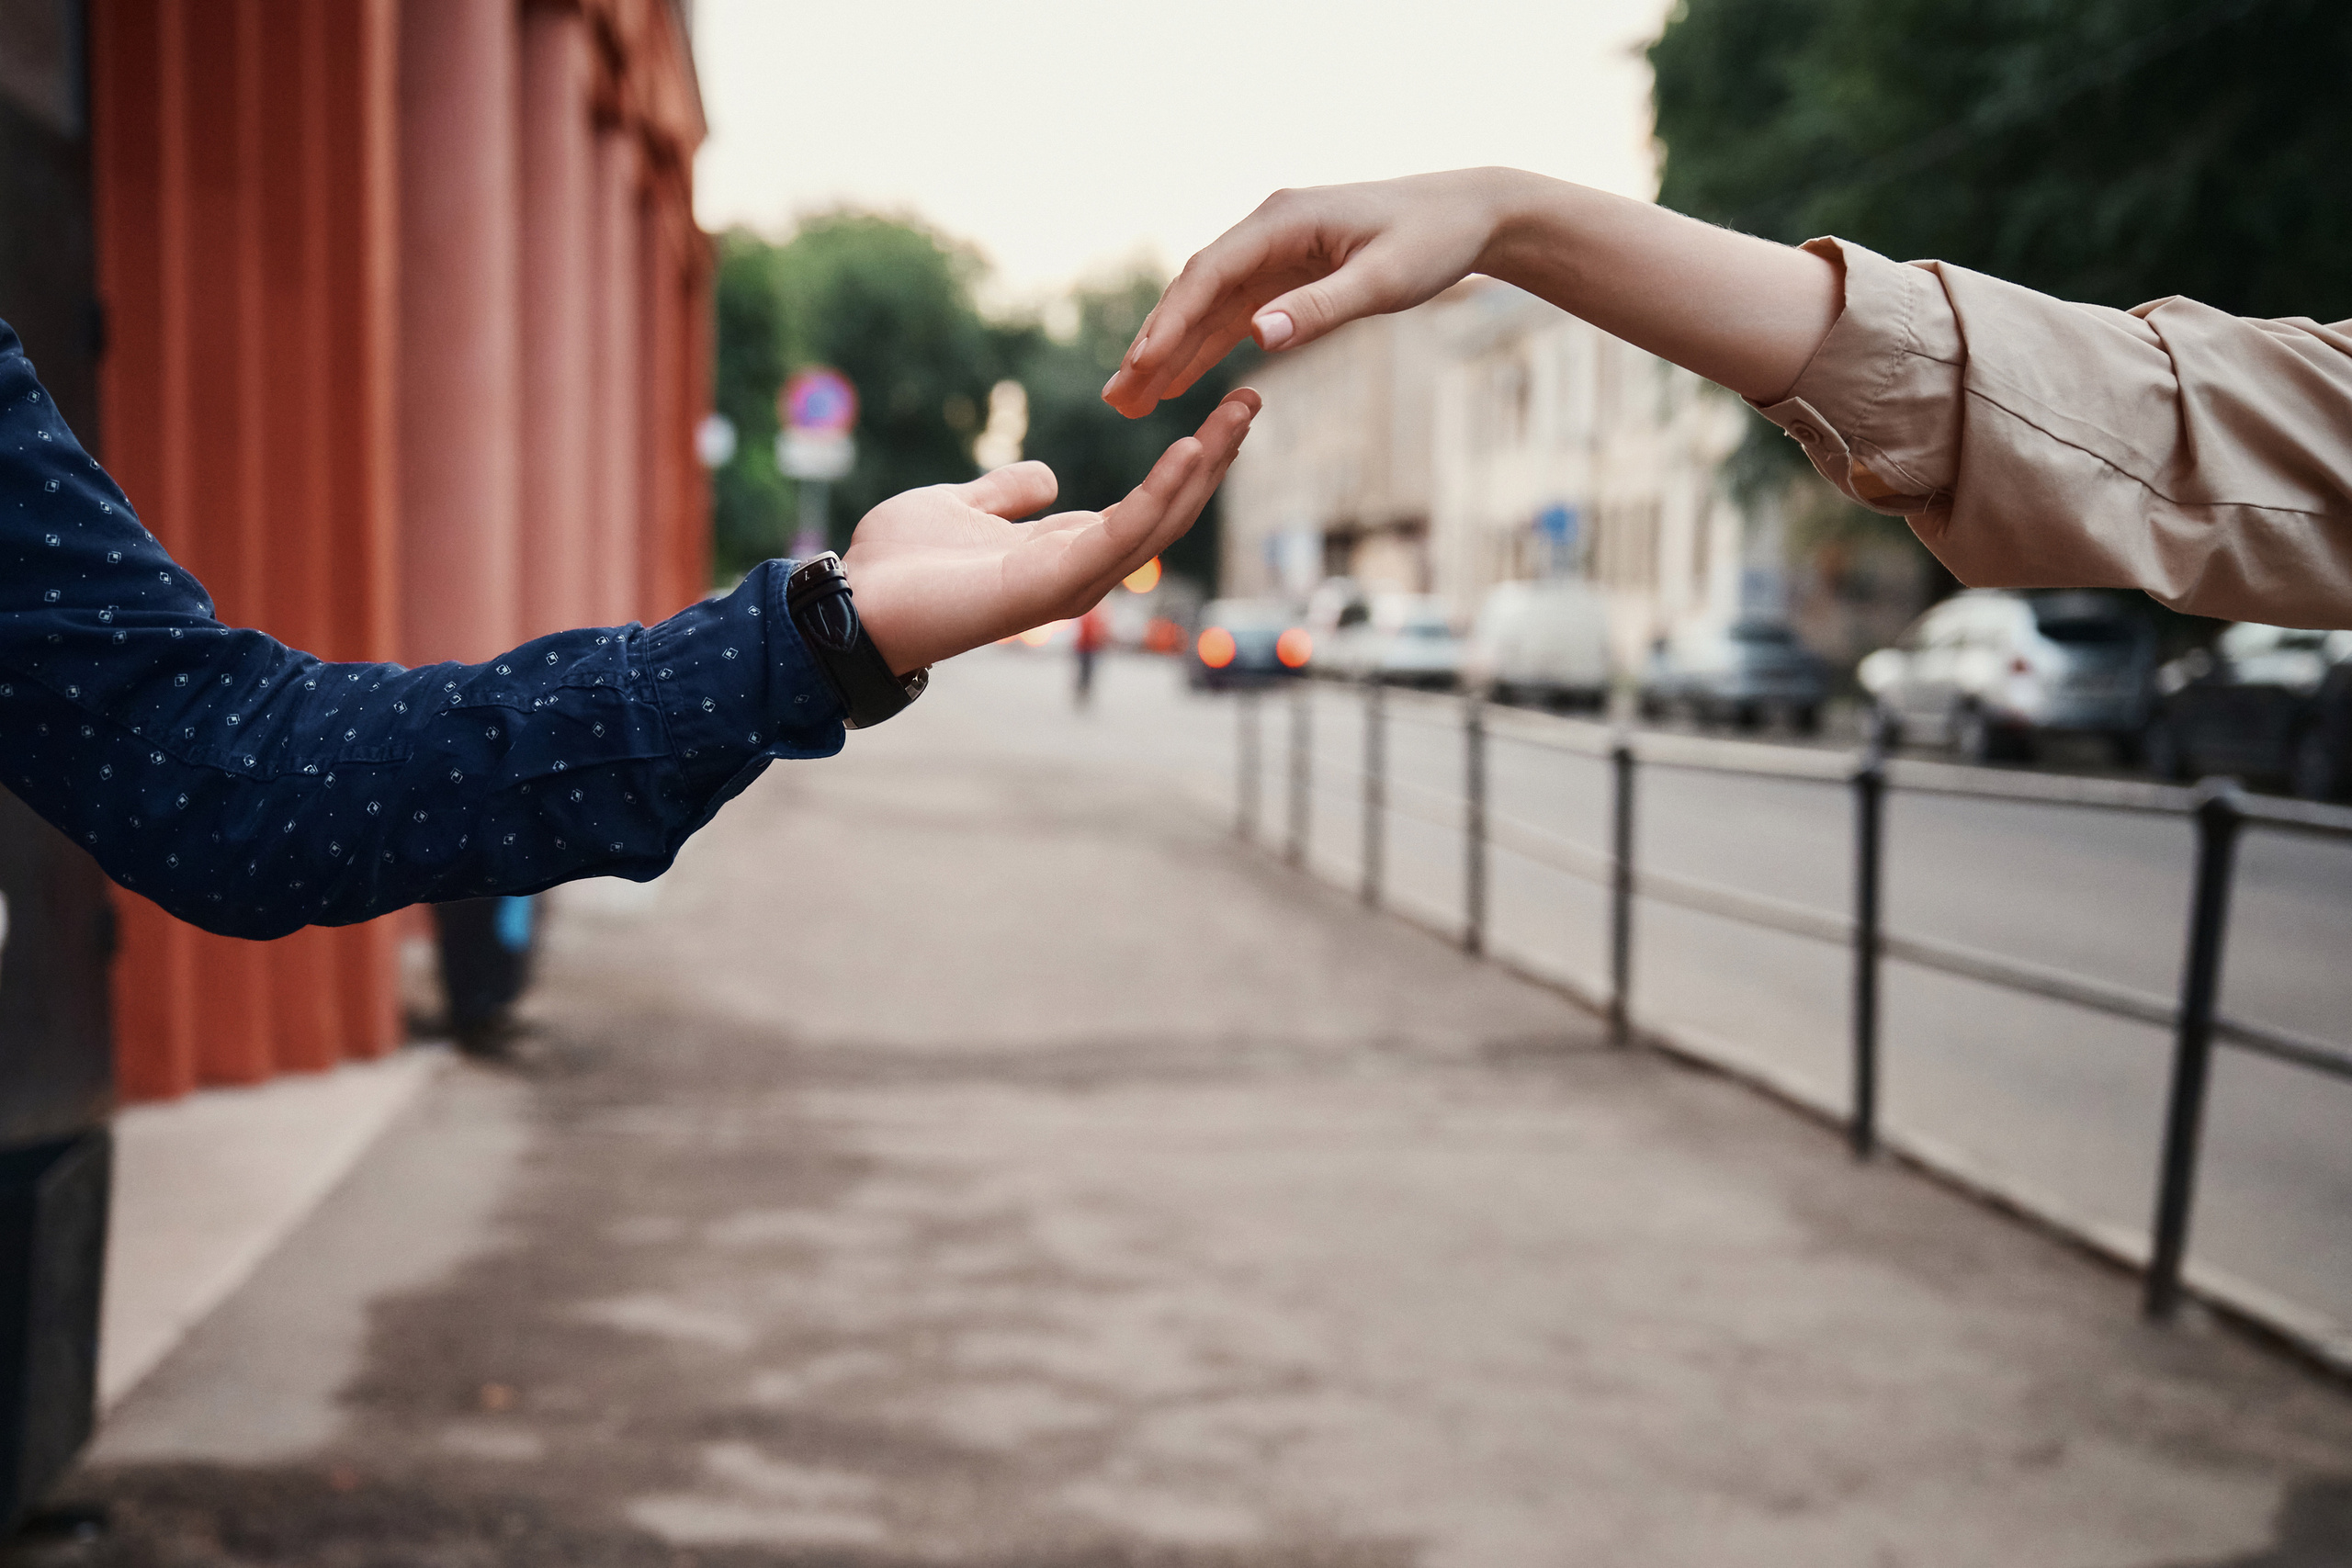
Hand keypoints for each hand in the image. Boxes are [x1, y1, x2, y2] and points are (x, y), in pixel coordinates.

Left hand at [843, 389, 1259, 672]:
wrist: (853, 605)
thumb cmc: (896, 567)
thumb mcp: (957, 505)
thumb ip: (1004, 493)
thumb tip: (1046, 476)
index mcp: (1062, 550)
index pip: (1144, 505)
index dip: (1186, 460)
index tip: (1221, 410)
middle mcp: (1078, 569)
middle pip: (1166, 512)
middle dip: (1213, 457)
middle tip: (1252, 402)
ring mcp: (1071, 581)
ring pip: (1159, 524)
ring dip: (1204, 467)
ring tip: (1239, 414)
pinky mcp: (1053, 585)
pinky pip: (1120, 535)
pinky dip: (1159, 495)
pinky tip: (1189, 450)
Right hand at [1100, 171, 1515, 416]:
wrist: (1471, 215)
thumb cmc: (1433, 241)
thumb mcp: (1384, 280)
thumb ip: (1321, 308)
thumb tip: (1258, 336)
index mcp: (1282, 220)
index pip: (1208, 274)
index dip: (1169, 322)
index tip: (1139, 365)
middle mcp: (1268, 230)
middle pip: (1194, 291)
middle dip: (1154, 345)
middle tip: (1117, 398)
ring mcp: (1275, 251)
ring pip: (1208, 305)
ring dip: (1171, 351)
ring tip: (1132, 400)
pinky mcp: (1289, 272)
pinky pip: (1235, 313)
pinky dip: (1206, 346)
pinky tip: (1179, 380)